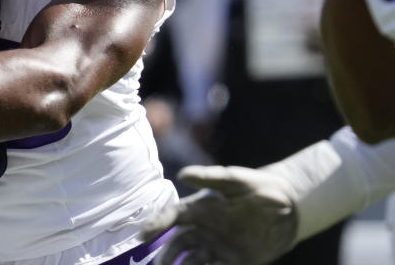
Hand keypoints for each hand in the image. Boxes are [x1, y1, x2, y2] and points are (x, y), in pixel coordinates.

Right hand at [141, 165, 297, 264]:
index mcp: (199, 208)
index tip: (143, 236)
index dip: (155, 225)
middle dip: (164, 256)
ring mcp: (217, 248)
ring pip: (191, 261)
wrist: (289, 208)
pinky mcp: (233, 262)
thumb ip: (211, 178)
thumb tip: (182, 175)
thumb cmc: (259, 188)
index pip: (171, 216)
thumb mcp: (237, 180)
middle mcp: (203, 230)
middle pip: (177, 244)